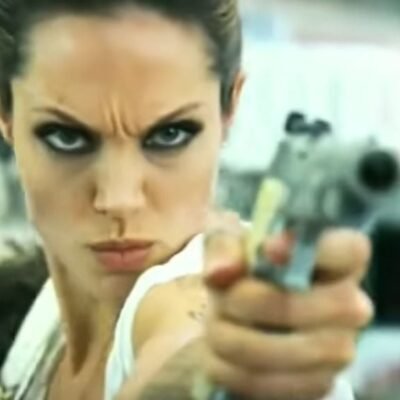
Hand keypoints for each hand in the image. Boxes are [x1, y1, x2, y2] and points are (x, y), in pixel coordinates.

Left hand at [202, 213, 373, 399]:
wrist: (249, 310)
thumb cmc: (248, 267)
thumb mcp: (230, 242)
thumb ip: (223, 247)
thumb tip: (220, 274)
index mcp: (339, 259)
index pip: (347, 250)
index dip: (302, 249)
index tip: (266, 249)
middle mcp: (351, 304)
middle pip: (293, 306)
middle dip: (245, 301)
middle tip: (228, 295)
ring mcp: (338, 349)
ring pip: (271, 351)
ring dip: (230, 335)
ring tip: (224, 320)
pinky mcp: (317, 385)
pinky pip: (262, 383)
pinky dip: (231, 367)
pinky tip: (231, 348)